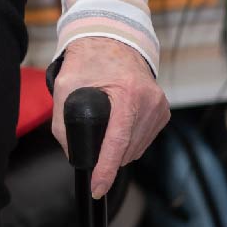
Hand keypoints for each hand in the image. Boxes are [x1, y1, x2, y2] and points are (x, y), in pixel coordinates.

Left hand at [52, 37, 169, 196]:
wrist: (113, 39)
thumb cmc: (89, 59)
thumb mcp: (66, 84)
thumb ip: (63, 120)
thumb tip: (71, 152)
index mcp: (128, 94)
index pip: (117, 142)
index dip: (105, 169)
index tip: (97, 187)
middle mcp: (150, 102)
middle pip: (127, 149)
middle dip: (106, 157)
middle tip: (88, 149)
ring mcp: (160, 107)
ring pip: (136, 148)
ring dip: (118, 151)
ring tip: (102, 134)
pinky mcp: (163, 111)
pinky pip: (144, 138)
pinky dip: (129, 141)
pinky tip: (117, 130)